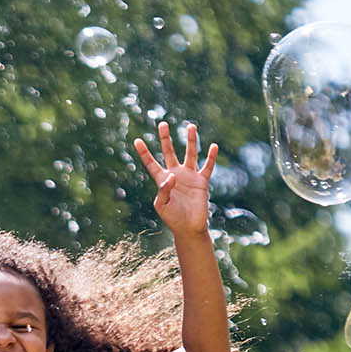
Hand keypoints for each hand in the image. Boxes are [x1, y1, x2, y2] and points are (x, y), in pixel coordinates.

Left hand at [133, 121, 217, 236]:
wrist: (189, 227)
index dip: (144, 153)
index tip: (137, 140)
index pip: (151, 163)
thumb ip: (164, 190)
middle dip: (165, 138)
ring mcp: (189, 176)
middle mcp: (175, 174)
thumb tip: (172, 175)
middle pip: (169, 152)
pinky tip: (213, 146)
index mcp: (162, 180)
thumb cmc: (172, 218)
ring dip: (190, 140)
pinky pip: (207, 167)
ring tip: (191, 126)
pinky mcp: (201, 181)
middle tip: (162, 124)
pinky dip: (211, 157)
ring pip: (189, 154)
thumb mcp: (162, 205)